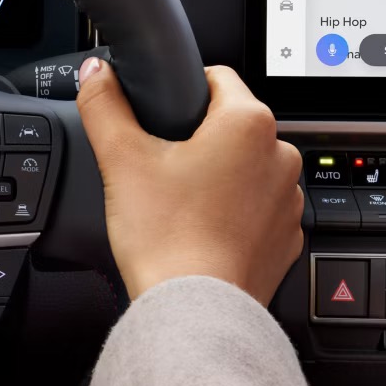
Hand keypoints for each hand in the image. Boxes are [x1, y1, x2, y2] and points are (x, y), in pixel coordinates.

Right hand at [75, 59, 302, 304]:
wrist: (194, 311)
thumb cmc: (167, 238)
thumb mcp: (121, 159)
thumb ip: (104, 104)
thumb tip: (96, 73)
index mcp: (249, 123)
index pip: (217, 78)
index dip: (182, 90)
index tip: (160, 118)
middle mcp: (281, 156)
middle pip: (232, 125)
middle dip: (199, 139)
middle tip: (162, 168)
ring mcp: (289, 200)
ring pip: (247, 167)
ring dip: (221, 175)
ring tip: (181, 202)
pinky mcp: (287, 237)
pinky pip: (258, 208)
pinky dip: (234, 212)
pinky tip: (201, 228)